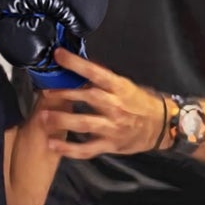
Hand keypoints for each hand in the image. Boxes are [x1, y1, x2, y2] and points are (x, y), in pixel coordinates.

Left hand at [39, 54, 166, 157]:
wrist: (161, 126)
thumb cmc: (141, 103)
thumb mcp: (126, 86)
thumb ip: (104, 81)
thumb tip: (80, 67)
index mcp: (119, 88)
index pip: (96, 73)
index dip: (77, 63)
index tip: (59, 55)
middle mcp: (115, 106)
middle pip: (87, 97)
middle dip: (64, 93)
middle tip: (44, 90)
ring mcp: (112, 127)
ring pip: (84, 123)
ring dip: (62, 120)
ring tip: (43, 117)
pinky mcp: (110, 145)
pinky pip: (87, 149)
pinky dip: (70, 149)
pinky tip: (53, 145)